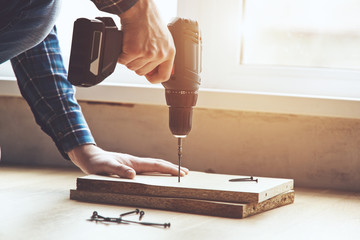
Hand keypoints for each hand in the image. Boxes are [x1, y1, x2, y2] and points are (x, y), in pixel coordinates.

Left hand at [68, 144, 188, 178]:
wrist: (90, 157)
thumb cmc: (97, 163)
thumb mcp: (106, 167)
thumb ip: (119, 169)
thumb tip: (133, 175)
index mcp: (134, 162)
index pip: (155, 165)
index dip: (169, 169)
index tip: (180, 172)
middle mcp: (136, 162)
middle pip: (158, 164)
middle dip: (172, 168)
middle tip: (185, 173)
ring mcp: (133, 164)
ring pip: (153, 166)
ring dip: (165, 169)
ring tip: (176, 173)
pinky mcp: (129, 167)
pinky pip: (147, 169)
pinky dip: (157, 170)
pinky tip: (157, 174)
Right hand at [118, 0, 174, 83]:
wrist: (139, 8)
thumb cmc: (149, 19)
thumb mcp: (163, 38)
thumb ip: (160, 53)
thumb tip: (154, 68)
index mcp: (169, 52)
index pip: (164, 76)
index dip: (154, 78)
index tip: (148, 77)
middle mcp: (160, 54)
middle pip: (143, 72)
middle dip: (136, 64)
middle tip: (135, 52)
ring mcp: (148, 54)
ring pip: (132, 67)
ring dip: (128, 59)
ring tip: (131, 45)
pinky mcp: (134, 51)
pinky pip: (123, 61)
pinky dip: (120, 54)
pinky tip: (125, 44)